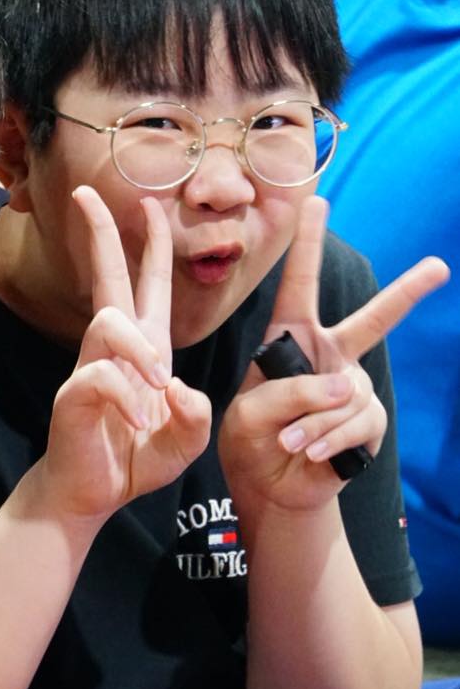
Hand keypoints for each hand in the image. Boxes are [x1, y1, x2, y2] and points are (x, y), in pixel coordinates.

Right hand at [40, 186, 211, 519]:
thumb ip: (196, 415)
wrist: (93, 493)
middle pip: (107, 276)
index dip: (151, 243)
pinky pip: (100, 376)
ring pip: (109, 321)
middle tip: (86, 193)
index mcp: (146, 347)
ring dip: (138, 348)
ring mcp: (91, 367)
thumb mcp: (187, 440)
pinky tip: (135, 421)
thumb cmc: (137, 460)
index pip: (148, 283)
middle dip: (100, 233)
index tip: (147, 204)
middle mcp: (115, 348)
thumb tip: (176, 387)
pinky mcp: (74, 395)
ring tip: (155, 384)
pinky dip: (125, 398)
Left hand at [220, 197, 449, 512]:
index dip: (308, 246)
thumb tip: (346, 388)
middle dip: (407, 294)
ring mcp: (352, 388)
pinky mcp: (367, 422)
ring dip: (314, 423)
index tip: (319, 203)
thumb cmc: (250, 439)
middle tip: (439, 267)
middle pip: (372, 320)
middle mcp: (329, 357)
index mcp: (290, 340)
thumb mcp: (249, 412)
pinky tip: (310, 453)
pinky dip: (330, 440)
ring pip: (348, 395)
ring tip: (290, 442)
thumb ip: (289, 395)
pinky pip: (358, 423)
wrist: (269, 485)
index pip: (299, 286)